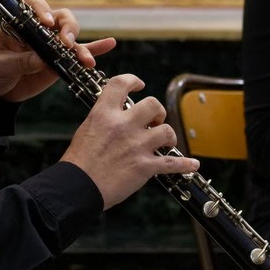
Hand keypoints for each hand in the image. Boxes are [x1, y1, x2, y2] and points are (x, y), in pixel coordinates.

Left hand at [0, 0, 117, 102]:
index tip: (45, 23)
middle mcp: (40, 28)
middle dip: (67, 27)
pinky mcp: (61, 59)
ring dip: (80, 46)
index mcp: (20, 21)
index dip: (41, 9)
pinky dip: (95, 48)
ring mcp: (53, 43)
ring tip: (86, 61)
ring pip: (72, 36)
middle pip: (60, 17)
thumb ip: (20, 61)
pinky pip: (80, 51)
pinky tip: (109, 44)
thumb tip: (41, 59)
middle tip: (66, 43)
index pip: (33, 4)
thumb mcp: (0, 65)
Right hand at [62, 75, 198, 207]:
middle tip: (156, 121)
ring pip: (167, 131)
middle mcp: (122, 126)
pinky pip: (172, 163)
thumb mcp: (87, 131)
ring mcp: (136, 145)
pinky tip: (192, 164)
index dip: (133, 80)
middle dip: (158, 112)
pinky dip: (185, 164)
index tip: (140, 85)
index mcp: (104, 114)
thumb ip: (104, 121)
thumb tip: (117, 117)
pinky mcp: (144, 167)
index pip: (121, 84)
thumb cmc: (78, 163)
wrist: (77, 188)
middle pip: (153, 104)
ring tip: (166, 143)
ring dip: (169, 136)